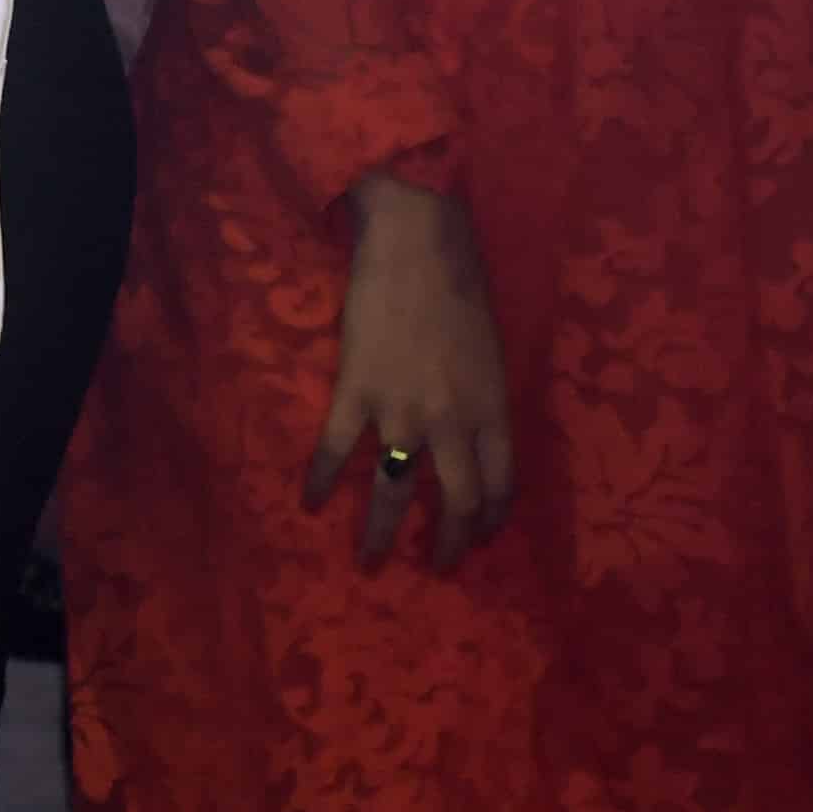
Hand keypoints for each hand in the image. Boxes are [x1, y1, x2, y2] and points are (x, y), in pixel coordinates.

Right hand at [310, 176, 512, 566]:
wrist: (417, 243)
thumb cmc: (461, 286)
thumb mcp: (491, 351)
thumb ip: (483, 397)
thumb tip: (470, 433)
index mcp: (493, 409)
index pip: (501, 485)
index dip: (491, 518)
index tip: (478, 535)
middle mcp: (454, 421)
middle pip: (456, 502)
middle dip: (447, 545)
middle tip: (436, 568)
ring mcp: (402, 409)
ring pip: (395, 490)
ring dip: (381, 532)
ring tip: (370, 560)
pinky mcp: (357, 390)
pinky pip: (337, 448)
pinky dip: (322, 479)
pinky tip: (311, 501)